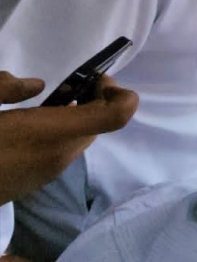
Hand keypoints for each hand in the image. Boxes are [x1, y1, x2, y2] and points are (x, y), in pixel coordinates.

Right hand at [0, 73, 137, 204]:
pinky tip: (30, 125)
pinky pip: (60, 152)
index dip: (119, 93)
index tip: (96, 78)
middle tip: (76, 83)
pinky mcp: (34, 184)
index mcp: (49, 134)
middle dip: (96, 100)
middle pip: (102, 125)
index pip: (116, 116)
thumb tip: (34, 85)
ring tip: (53, 100)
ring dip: (78, 116)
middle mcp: (58, 156)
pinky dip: (60, 133)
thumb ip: (3, 88)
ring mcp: (47, 174)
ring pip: (81, 139)